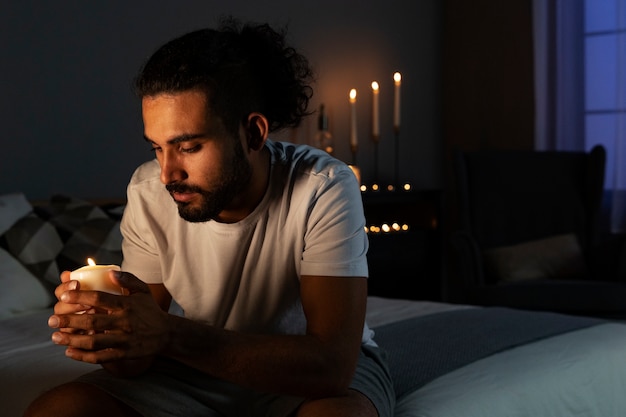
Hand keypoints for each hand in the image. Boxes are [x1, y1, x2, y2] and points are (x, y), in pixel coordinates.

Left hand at [48, 271, 169, 364]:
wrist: (166, 334)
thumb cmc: (150, 310)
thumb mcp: (143, 291)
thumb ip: (128, 280)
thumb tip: (111, 272)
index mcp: (127, 305)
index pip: (100, 299)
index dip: (80, 297)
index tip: (63, 296)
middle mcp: (124, 322)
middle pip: (92, 321)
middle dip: (69, 320)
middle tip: (51, 319)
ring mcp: (124, 339)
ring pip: (93, 341)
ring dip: (72, 340)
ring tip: (55, 337)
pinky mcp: (123, 353)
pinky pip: (100, 357)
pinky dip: (83, 357)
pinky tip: (69, 353)